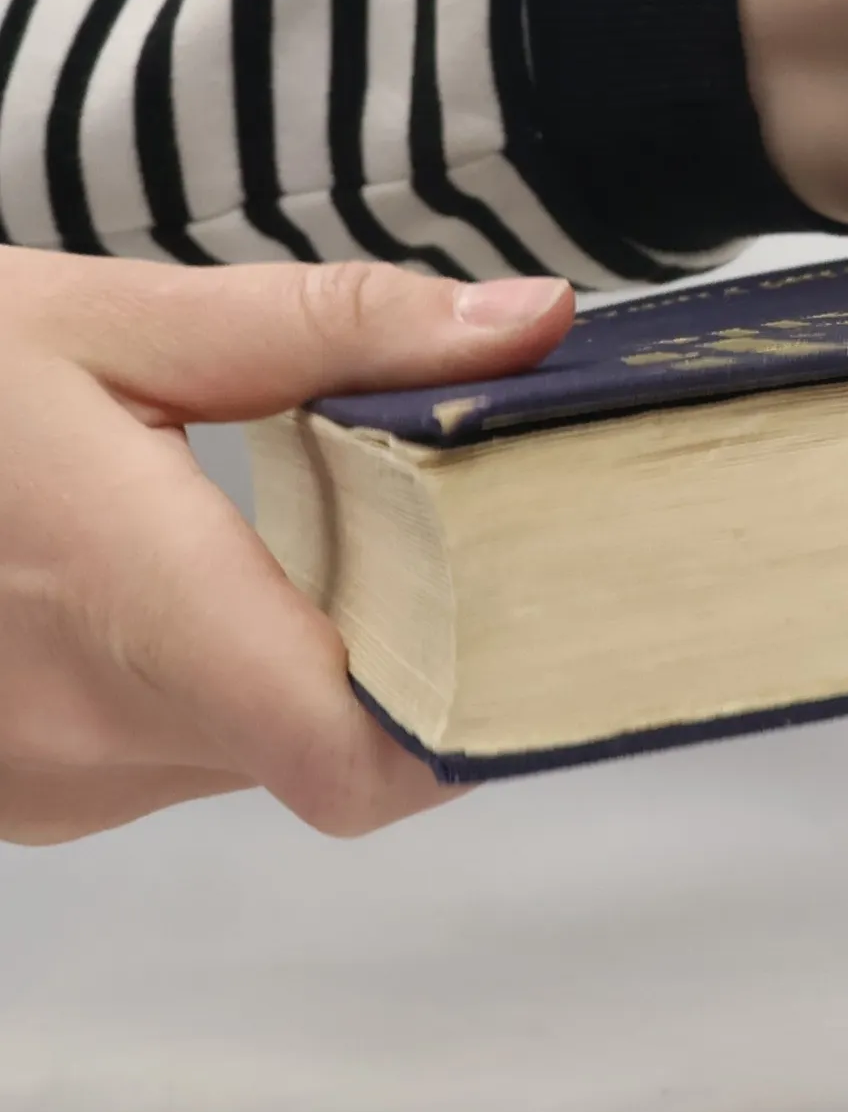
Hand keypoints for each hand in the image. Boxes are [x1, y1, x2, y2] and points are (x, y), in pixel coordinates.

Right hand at [0, 250, 571, 844]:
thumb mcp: (118, 317)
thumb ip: (341, 328)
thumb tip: (533, 324)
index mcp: (129, 611)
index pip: (353, 760)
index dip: (465, 721)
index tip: (530, 640)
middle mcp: (88, 738)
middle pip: (329, 747)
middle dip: (405, 657)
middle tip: (442, 542)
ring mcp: (45, 784)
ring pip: (257, 753)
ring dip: (301, 666)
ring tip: (290, 544)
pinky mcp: (21, 794)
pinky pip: (175, 759)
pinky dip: (215, 687)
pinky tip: (186, 588)